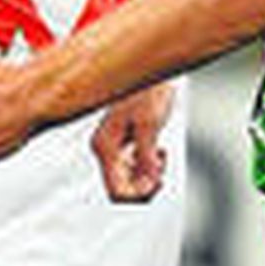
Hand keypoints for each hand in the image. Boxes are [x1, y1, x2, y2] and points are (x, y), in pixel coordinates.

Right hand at [91, 83, 173, 201]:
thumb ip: (147, 155)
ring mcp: (112, 147)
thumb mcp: (149, 124)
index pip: (117, 191)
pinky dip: (147, 165)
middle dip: (145, 184)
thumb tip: (149, 179)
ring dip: (147, 175)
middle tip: (161, 171)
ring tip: (160, 157)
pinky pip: (132, 166)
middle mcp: (104, 149)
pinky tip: (157, 151)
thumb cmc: (147, 89)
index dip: (139, 194)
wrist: (149, 71)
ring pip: (128, 180)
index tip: (156, 181)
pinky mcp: (122, 142)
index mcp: (105, 146)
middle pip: (122, 189)